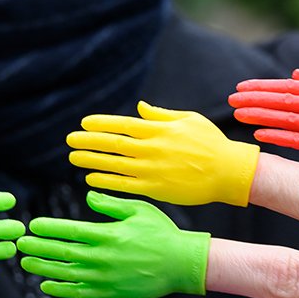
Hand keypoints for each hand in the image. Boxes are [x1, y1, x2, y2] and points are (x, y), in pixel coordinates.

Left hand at [17, 190, 209, 297]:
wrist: (182, 265)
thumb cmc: (162, 233)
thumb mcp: (139, 210)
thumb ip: (111, 205)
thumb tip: (88, 197)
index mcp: (108, 234)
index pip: (70, 231)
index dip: (48, 228)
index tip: (32, 225)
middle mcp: (102, 257)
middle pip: (61, 252)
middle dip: (37, 248)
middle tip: (19, 244)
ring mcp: (104, 278)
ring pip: (65, 273)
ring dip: (42, 268)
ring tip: (25, 263)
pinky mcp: (108, 293)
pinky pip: (78, 292)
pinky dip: (60, 289)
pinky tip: (46, 284)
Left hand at [67, 101, 259, 206]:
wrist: (229, 172)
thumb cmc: (211, 143)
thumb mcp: (189, 119)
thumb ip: (161, 115)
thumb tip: (139, 108)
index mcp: (160, 130)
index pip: (123, 124)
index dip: (101, 124)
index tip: (84, 123)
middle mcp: (152, 149)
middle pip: (113, 144)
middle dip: (88, 141)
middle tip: (70, 140)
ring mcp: (152, 170)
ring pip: (114, 164)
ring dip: (91, 160)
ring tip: (73, 157)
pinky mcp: (155, 189)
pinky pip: (124, 184)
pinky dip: (106, 180)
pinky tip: (91, 177)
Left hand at [229, 68, 298, 170]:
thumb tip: (296, 73)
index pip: (286, 86)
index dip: (262, 86)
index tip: (241, 88)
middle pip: (281, 99)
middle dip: (254, 98)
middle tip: (231, 99)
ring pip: (284, 118)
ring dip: (259, 115)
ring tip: (238, 114)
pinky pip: (295, 139)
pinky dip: (276, 136)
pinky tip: (259, 135)